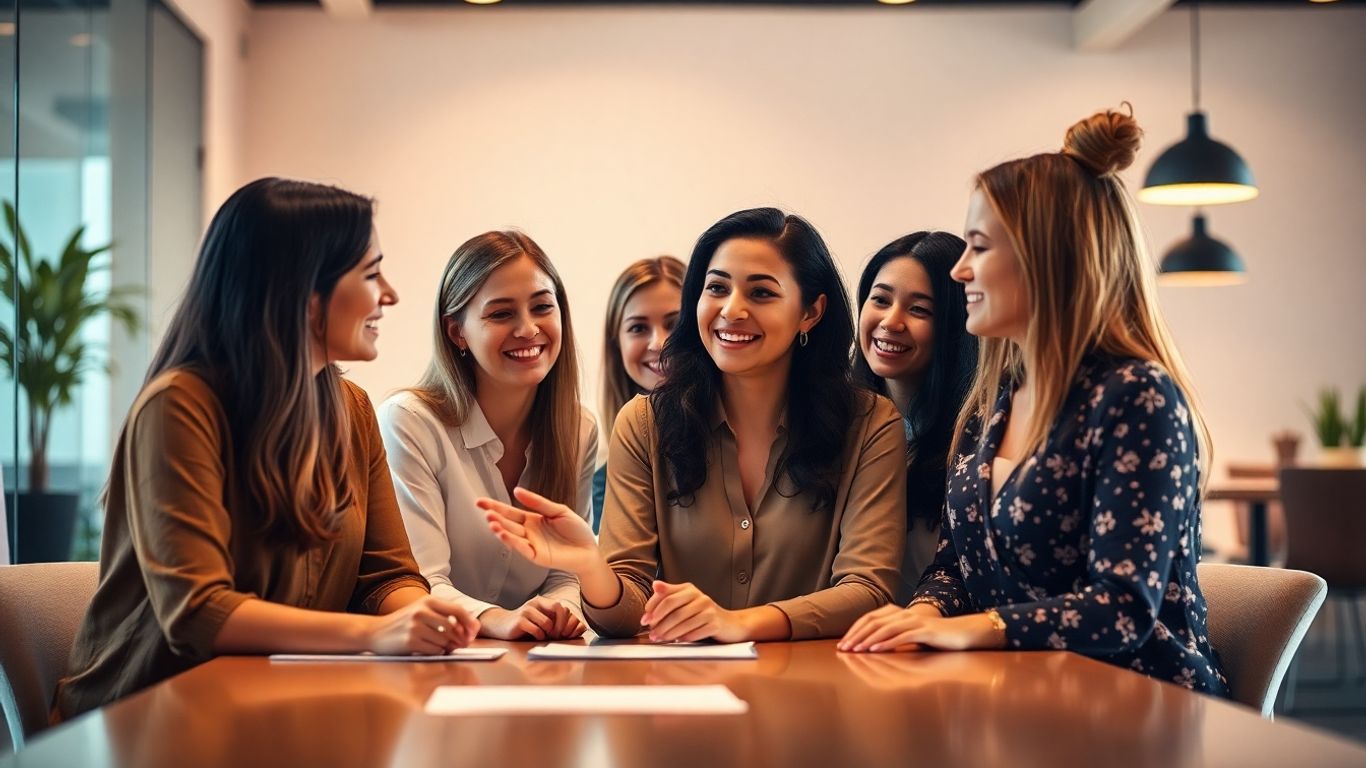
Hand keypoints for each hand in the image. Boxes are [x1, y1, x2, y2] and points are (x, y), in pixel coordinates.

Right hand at [365, 595, 478, 654]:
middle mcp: (422, 611)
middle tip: (460, 644)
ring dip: (447, 646)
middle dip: (460, 639)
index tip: (474, 632)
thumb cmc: (403, 622)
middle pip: (453, 628)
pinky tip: (428, 648)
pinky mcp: (410, 642)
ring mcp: (415, 627)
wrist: (375, 631)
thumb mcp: (422, 610)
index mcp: (428, 601)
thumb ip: (443, 616)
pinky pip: (434, 650)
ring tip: (439, 644)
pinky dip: (436, 652)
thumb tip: (468, 629)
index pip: (457, 610)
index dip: (469, 622)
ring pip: (445, 641)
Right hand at [480, 487, 600, 574]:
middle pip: (508, 523)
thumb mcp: (558, 511)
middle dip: (495, 516)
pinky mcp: (536, 556)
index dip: (495, 506)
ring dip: (501, 529)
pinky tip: (503, 534)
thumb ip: (539, 502)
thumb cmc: (576, 530)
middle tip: (483, 509)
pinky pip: (521, 548)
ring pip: (512, 536)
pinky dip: (512, 541)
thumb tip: (517, 490)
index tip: (480, 502)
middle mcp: (529, 532)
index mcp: (533, 520)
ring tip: (491, 521)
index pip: (510, 512)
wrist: (589, 549)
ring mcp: (531, 544)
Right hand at [480, 596, 586, 640]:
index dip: (566, 621)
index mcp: (542, 601)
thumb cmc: (525, 624)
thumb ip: (554, 620)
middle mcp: (535, 603)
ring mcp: (527, 611)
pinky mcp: (520, 621)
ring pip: (548, 623)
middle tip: (557, 635)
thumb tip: (575, 628)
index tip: (565, 632)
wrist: (500, 625)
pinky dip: (538, 636)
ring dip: (548, 633)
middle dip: (561, 626)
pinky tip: (534, 637)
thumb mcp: (540, 619)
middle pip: (559, 608)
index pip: (562, 607)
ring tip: (544, 637)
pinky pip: (536, 630)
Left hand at [640, 581, 746, 642]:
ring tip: (659, 639)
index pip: (667, 596)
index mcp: (690, 590)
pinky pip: (695, 632)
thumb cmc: (704, 614)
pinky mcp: (715, 624)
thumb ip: (670, 594)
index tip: (644, 619)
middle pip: (674, 610)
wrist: (731, 624)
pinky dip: (683, 638)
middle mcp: (700, 597)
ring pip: (683, 622)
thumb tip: (655, 585)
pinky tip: (676, 641)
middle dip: (659, 622)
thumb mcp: (687, 601)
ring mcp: (709, 610)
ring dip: (668, 633)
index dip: (654, 608)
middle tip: (650, 632)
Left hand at [838, 602, 941, 651]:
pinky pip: (903, 636)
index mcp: (897, 612)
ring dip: (868, 640)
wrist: (960, 633)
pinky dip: (887, 643)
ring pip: (886, 628)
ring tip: (856, 650)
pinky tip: (876, 650)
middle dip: (857, 636)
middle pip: (873, 622)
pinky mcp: (925, 631)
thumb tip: (868, 646)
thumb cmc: (932, 637)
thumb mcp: (907, 634)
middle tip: (844, 648)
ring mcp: (914, 621)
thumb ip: (890, 636)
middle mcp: (903, 613)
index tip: (842, 644)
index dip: (854, 630)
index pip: (869, 619)